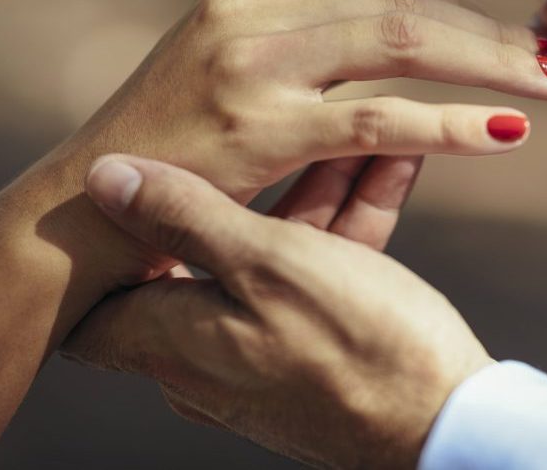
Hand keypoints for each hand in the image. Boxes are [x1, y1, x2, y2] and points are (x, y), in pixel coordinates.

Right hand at [38, 0, 546, 284]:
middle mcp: (250, 7)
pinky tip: (503, 133)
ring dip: (487, 63)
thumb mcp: (233, 73)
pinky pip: (377, 119)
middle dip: (488, 29)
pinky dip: (450, 122)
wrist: (83, 213)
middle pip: (402, 0)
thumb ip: (307, 44)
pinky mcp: (256, 125)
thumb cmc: (170, 151)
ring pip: (399, 43)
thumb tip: (405, 34)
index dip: (457, 6)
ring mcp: (251, 61)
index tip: (511, 34)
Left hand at [63, 154, 490, 468]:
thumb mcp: (270, 263)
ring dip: (317, 189)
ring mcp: (265, 357)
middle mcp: (206, 357)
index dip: (106, 231)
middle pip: (204, 250)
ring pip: (274, 254)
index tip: (133, 168)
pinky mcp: (320, 354)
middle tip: (281, 120)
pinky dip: (348, 224)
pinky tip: (389, 164)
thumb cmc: (358, 347)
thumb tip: (102, 178)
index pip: (97, 291)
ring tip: (361, 128)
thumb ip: (186, 216)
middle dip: (250, 178)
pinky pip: (319, 275)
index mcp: (173, 340)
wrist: (449, 426)